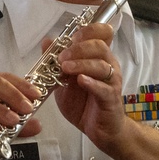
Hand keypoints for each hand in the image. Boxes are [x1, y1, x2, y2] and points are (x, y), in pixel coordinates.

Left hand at [53, 23, 129, 151]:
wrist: (100, 129)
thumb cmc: (84, 103)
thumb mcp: (64, 80)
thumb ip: (56, 61)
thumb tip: (46, 41)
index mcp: (99, 57)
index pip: (102, 33)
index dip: (88, 30)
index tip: (71, 37)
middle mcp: (108, 65)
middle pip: (100, 46)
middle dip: (78, 48)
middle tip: (61, 58)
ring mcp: (112, 82)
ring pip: (102, 65)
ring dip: (82, 64)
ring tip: (65, 68)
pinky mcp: (111, 99)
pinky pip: (104, 88)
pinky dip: (92, 83)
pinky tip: (81, 81)